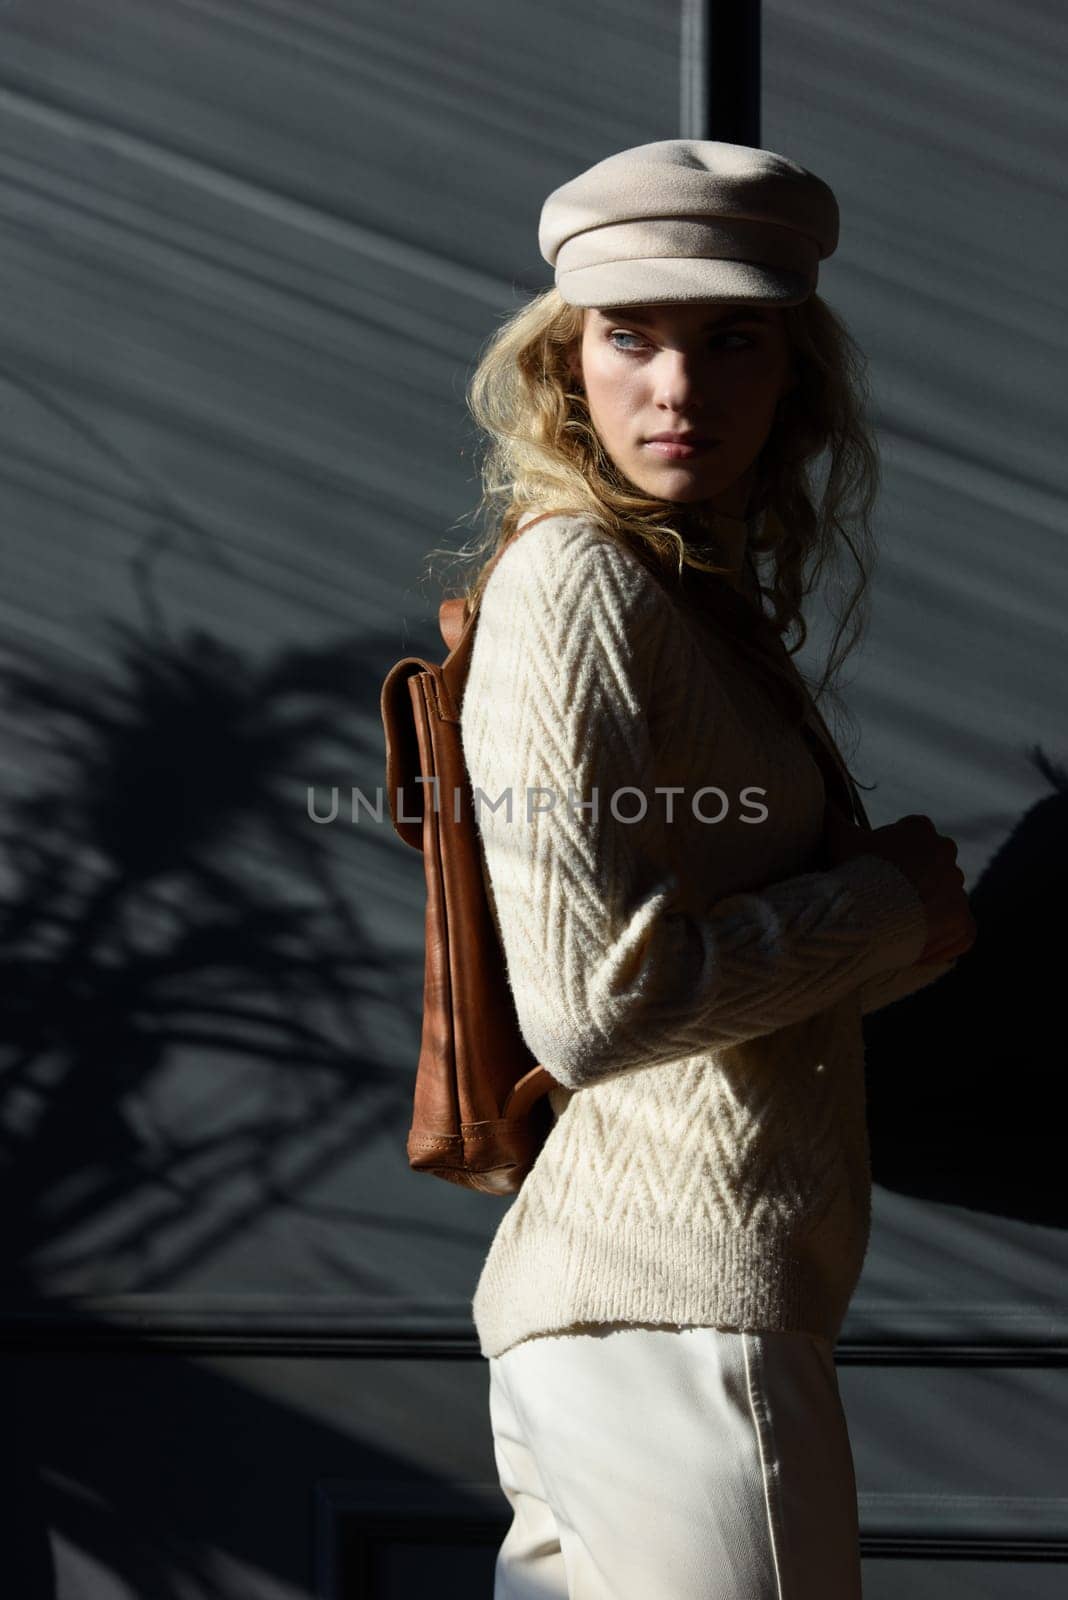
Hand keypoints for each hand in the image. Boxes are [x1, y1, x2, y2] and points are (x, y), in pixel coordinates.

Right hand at [823, 806, 975, 965]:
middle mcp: (948, 855)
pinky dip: (943, 939)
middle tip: (885, 901)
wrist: (869, 917)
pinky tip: (917, 943)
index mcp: (921, 829)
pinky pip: (957, 933)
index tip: (875, 873)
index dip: (891, 858)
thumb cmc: (853, 873)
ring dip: (928, 911)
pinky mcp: (966, 926)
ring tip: (897, 926)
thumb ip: (832, 813)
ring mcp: (959, 892)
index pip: (911, 840)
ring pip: (944, 901)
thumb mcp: (838, 837)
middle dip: (914, 883)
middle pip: (931, 870)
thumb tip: (820, 795)